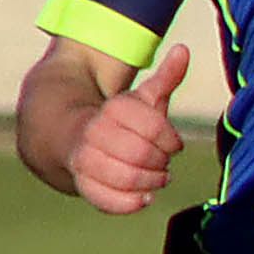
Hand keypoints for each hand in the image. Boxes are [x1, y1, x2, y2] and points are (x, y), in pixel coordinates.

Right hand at [71, 46, 190, 213]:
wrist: (69, 135)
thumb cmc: (118, 119)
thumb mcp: (141, 97)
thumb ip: (166, 78)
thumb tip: (184, 50)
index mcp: (114, 109)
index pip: (154, 127)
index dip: (171, 140)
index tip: (173, 145)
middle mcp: (95, 132)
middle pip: (141, 153)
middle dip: (161, 162)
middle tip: (164, 164)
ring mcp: (85, 159)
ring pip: (125, 177)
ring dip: (150, 181)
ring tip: (158, 179)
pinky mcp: (82, 184)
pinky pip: (107, 200)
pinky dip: (132, 203)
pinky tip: (146, 197)